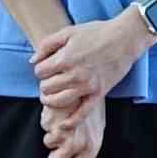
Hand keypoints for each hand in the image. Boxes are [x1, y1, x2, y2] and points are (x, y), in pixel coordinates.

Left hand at [31, 12, 147, 115]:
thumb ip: (47, 45)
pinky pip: (83, 113)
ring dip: (51, 100)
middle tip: (51, 80)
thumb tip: (33, 61)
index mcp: (64, 58)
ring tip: (52, 96)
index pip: (39, 72)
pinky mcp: (98, 93)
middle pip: (46, 88)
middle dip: (45, 84)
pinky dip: (72, 121)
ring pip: (58, 102)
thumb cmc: (96, 33)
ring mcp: (86, 86)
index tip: (47, 67)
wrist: (124, 39)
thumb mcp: (68, 32)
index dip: (40, 69)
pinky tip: (64, 125)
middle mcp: (74, 75)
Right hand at [40, 94, 107, 157]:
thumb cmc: (89, 110)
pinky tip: (58, 112)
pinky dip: (48, 121)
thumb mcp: (92, 132)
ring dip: (51, 136)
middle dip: (52, 157)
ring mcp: (65, 134)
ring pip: (47, 145)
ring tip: (61, 122)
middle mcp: (79, 145)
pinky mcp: (54, 123)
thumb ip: (83, 149)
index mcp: (91, 149)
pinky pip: (44, 128)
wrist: (84, 85)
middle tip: (57, 146)